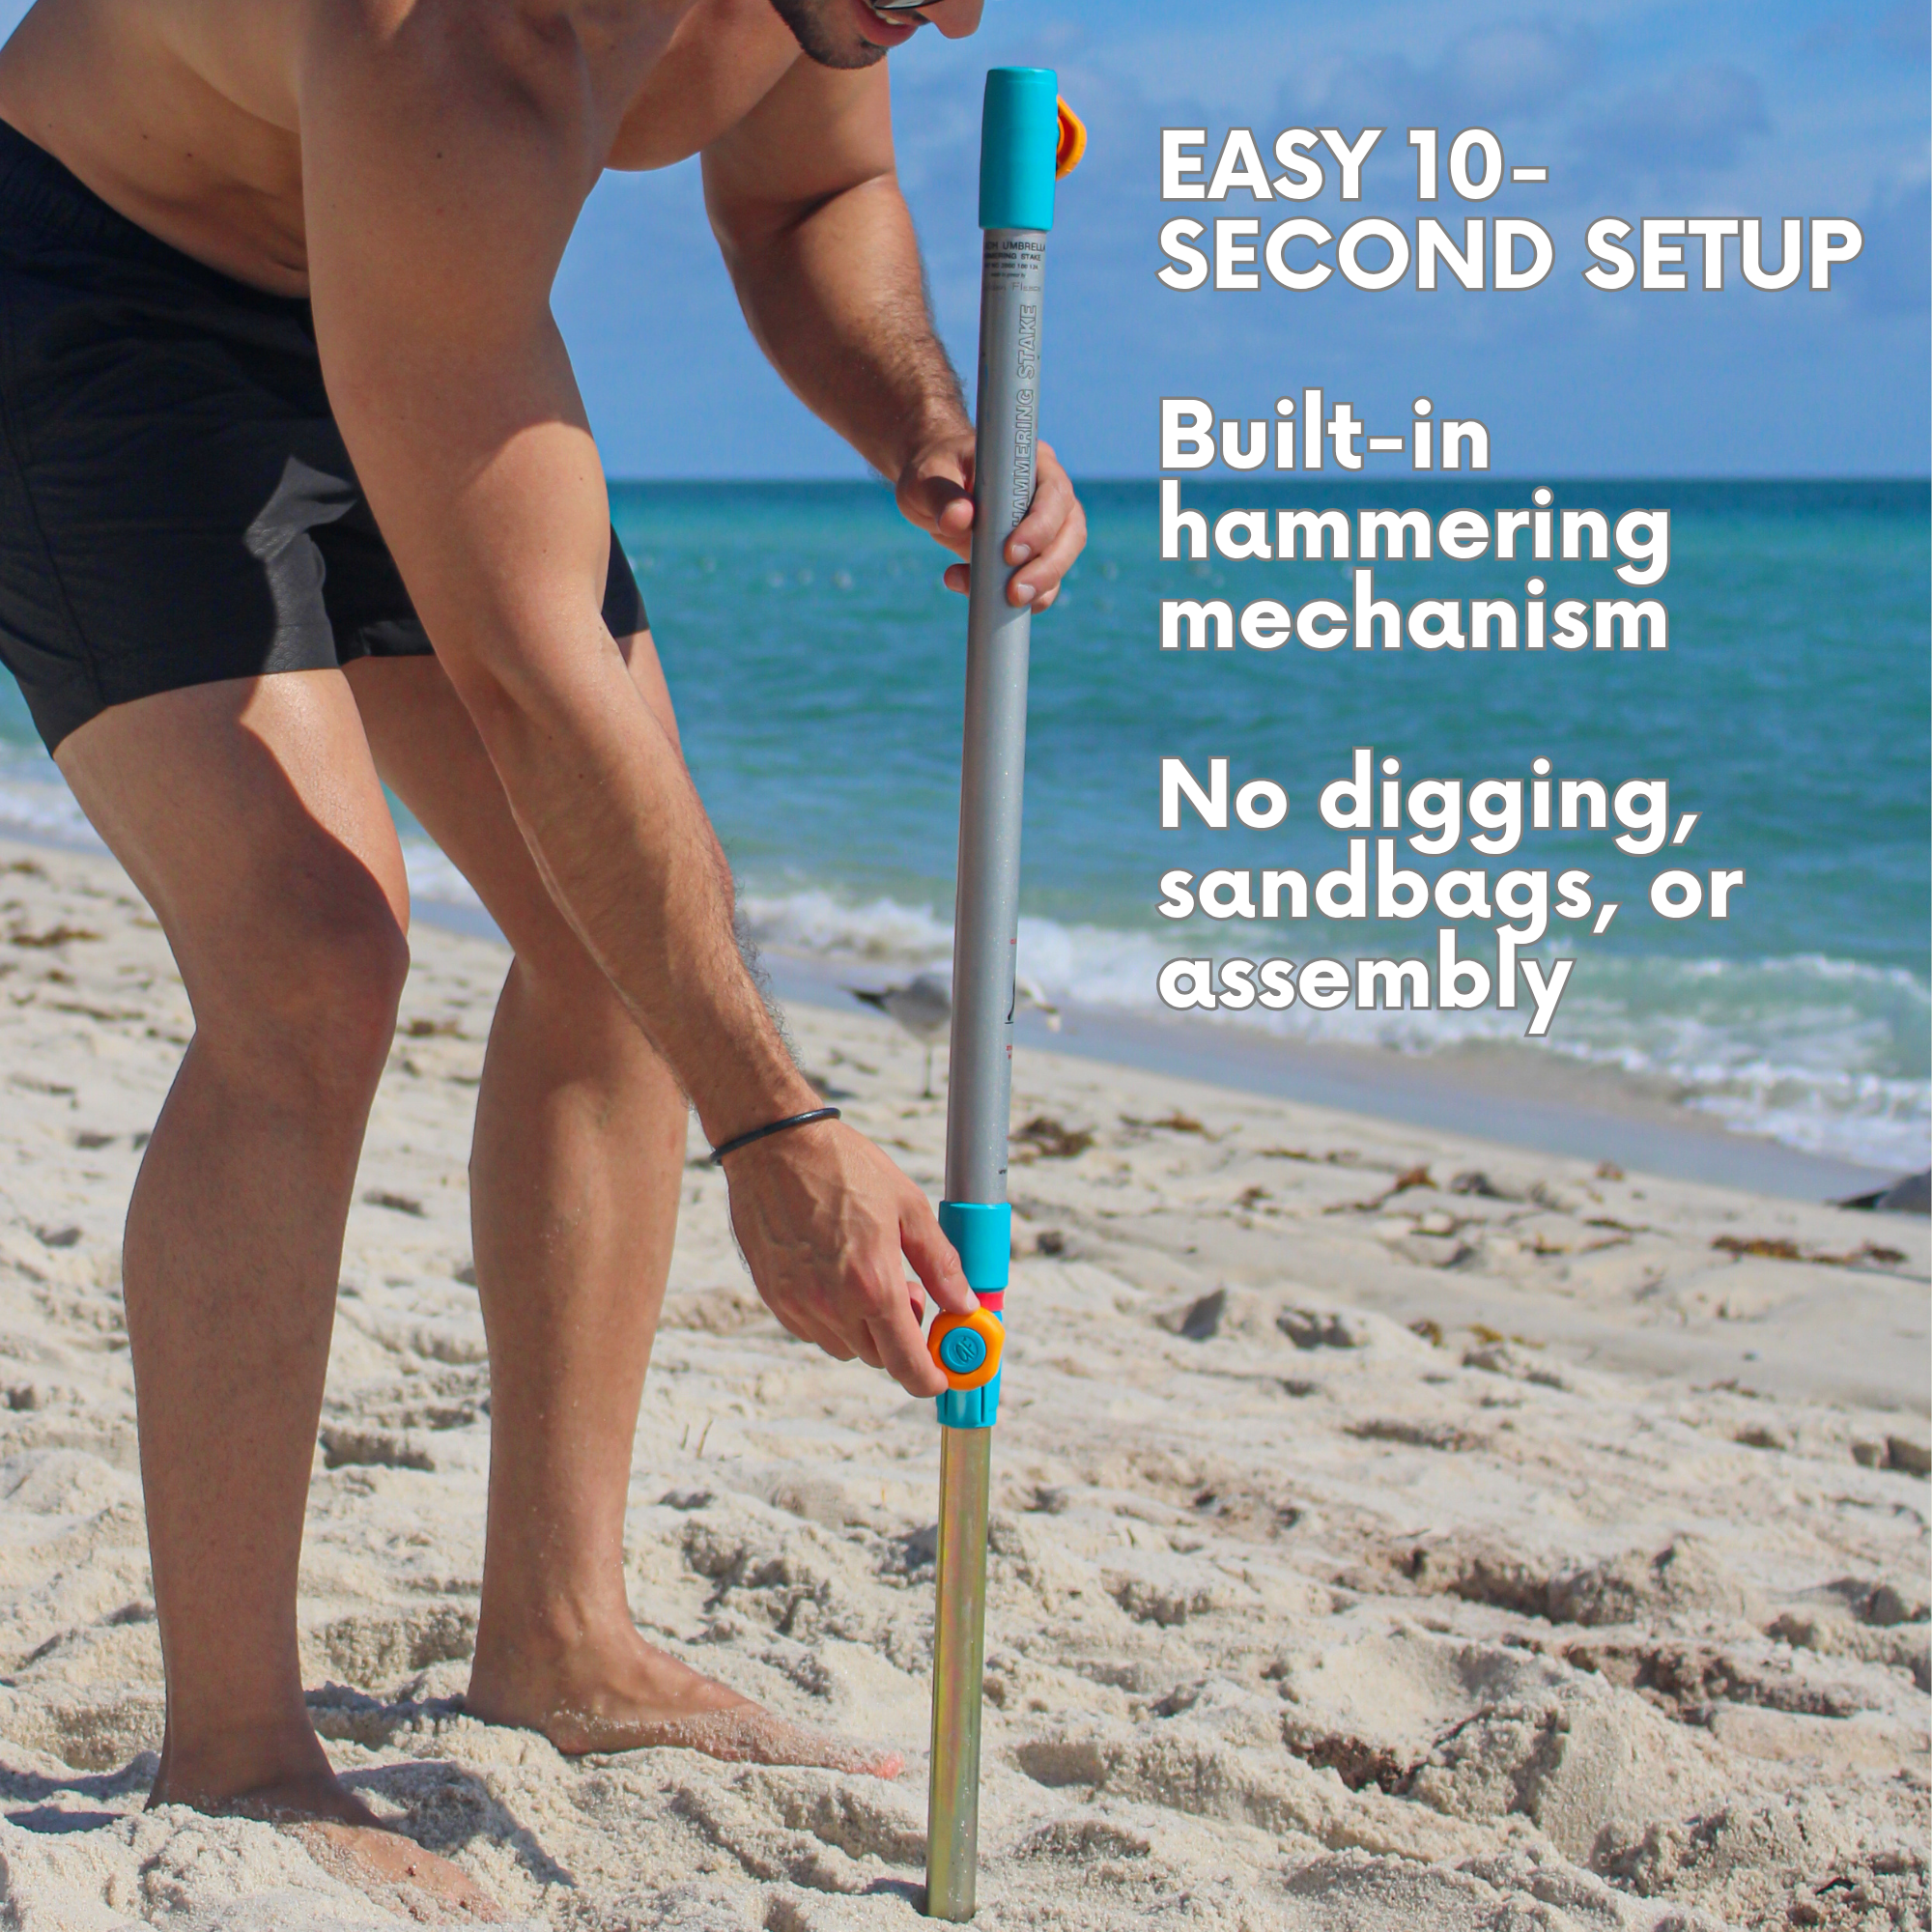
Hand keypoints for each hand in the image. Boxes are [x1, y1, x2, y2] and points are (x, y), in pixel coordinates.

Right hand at [725, 1121, 977, 1396]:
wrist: (775, 1144)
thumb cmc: (845, 1167)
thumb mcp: (909, 1208)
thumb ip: (941, 1264)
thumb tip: (966, 1304)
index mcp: (872, 1285)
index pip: (905, 1363)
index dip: (928, 1377)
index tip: (940, 1374)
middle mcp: (832, 1304)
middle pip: (877, 1358)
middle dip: (899, 1339)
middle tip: (908, 1293)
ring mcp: (797, 1303)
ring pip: (843, 1346)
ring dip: (864, 1329)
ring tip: (868, 1277)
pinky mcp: (773, 1295)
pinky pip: (811, 1329)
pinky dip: (831, 1317)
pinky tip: (835, 1274)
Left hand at [896, 434, 1087, 611]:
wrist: (931, 486)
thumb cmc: (934, 471)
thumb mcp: (927, 477)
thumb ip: (940, 495)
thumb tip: (959, 518)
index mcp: (1028, 464)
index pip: (1054, 492)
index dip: (1041, 525)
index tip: (1009, 553)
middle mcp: (1044, 494)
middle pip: (1070, 532)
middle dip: (1048, 568)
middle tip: (1015, 593)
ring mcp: (1042, 526)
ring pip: (1060, 560)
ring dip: (1039, 589)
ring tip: (1001, 600)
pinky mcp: (1030, 556)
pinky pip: (1039, 583)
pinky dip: (1016, 598)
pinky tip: (976, 594)